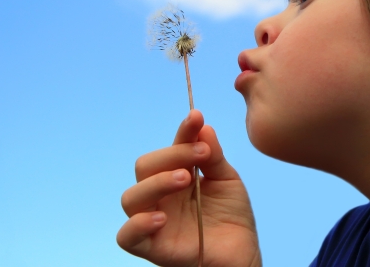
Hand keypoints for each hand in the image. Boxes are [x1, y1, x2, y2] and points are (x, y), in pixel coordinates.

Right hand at [117, 110, 260, 266]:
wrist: (243, 253)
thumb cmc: (232, 217)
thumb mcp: (227, 180)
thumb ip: (213, 156)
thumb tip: (203, 126)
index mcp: (176, 175)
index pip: (171, 148)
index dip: (182, 132)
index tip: (197, 117)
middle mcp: (160, 196)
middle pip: (145, 167)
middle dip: (171, 155)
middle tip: (200, 156)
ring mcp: (154, 220)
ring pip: (131, 197)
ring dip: (156, 183)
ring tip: (185, 179)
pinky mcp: (152, 247)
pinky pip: (126, 236)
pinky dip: (139, 224)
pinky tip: (163, 217)